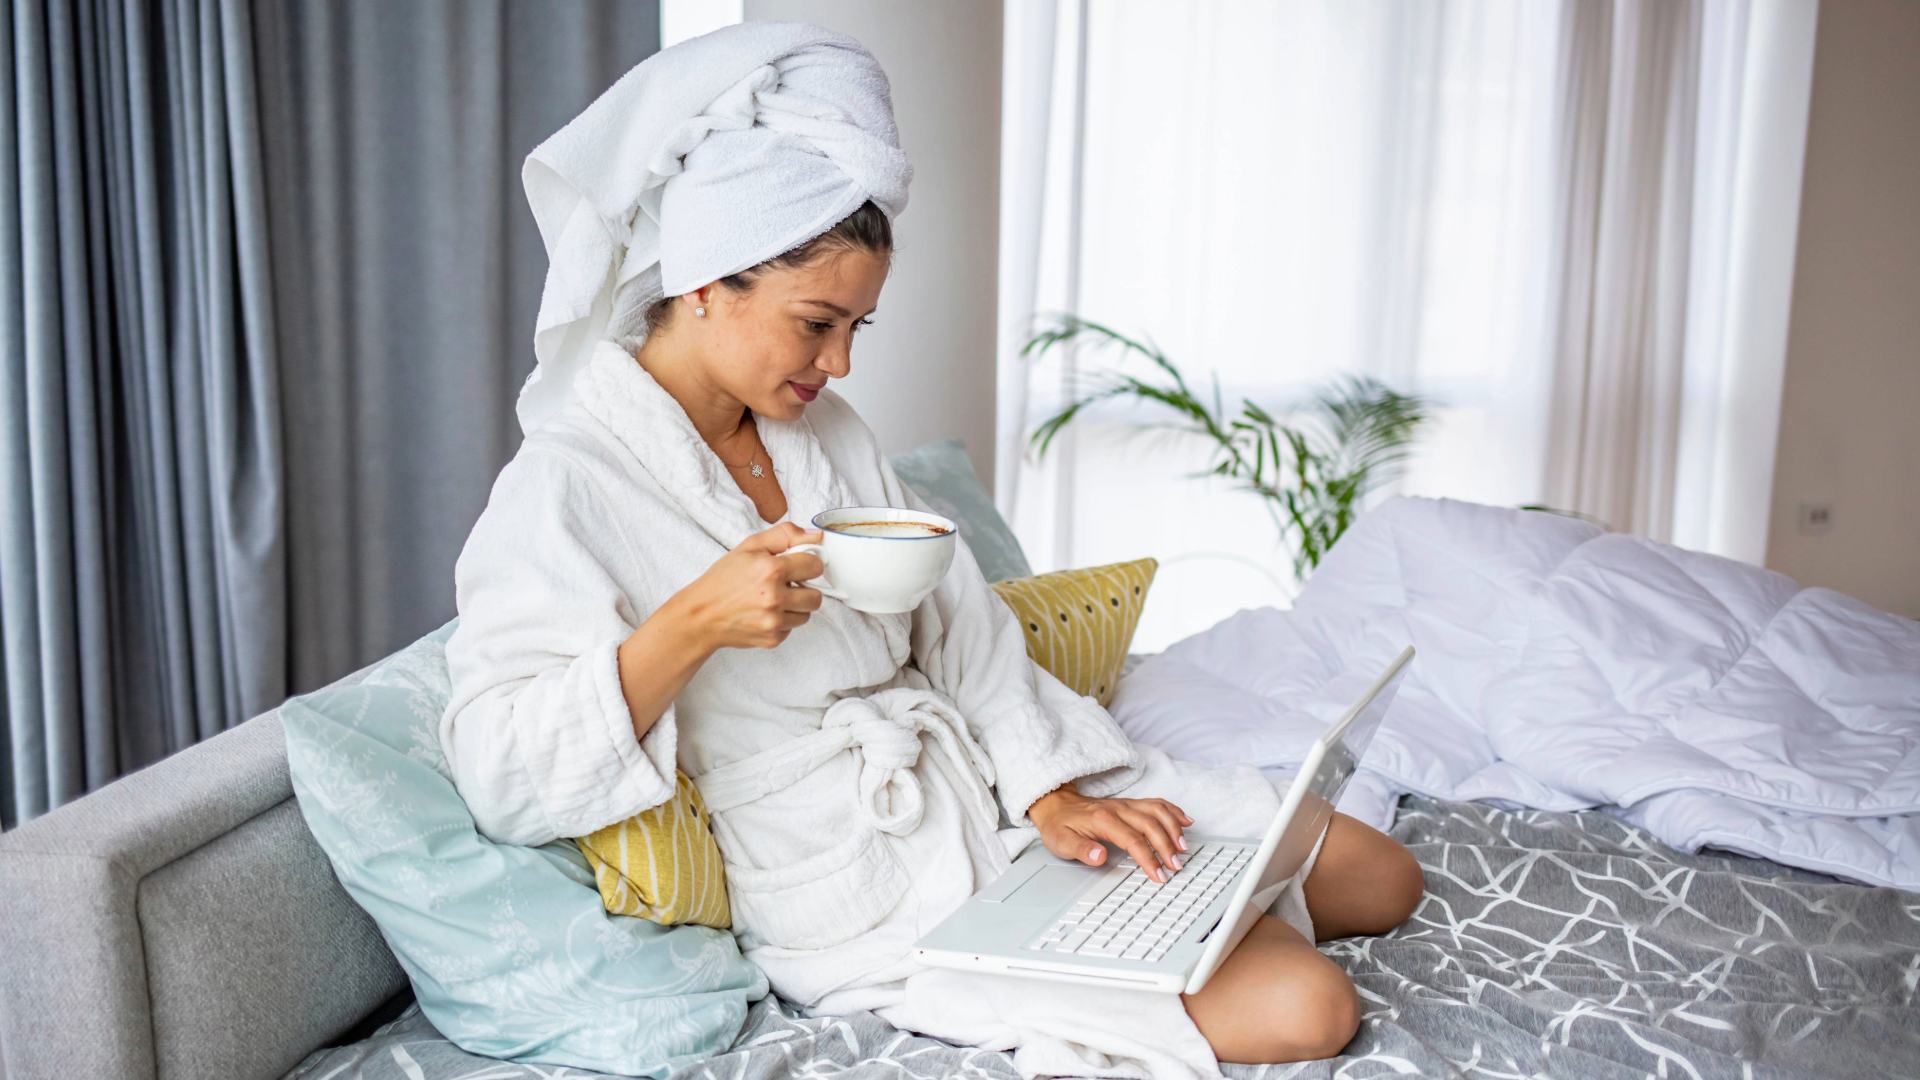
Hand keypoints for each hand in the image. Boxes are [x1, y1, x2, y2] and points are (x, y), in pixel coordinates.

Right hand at [670, 523, 825, 650]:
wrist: (701, 615)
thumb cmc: (723, 579)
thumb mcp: (749, 546)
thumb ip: (784, 535)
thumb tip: (814, 535)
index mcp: (771, 570)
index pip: (815, 566)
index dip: (807, 564)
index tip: (797, 566)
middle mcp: (775, 597)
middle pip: (816, 596)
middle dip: (804, 589)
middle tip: (785, 585)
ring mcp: (774, 621)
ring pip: (807, 614)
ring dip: (795, 607)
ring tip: (772, 599)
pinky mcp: (772, 638)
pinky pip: (792, 628)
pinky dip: (782, 621)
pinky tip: (764, 613)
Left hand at [1027, 785, 1193, 883]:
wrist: (1056, 805)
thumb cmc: (1060, 826)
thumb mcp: (1061, 842)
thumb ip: (1081, 850)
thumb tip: (1099, 856)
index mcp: (1103, 820)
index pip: (1133, 840)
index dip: (1148, 858)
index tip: (1159, 875)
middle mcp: (1118, 809)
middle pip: (1150, 824)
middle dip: (1166, 846)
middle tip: (1177, 866)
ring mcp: (1126, 804)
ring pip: (1157, 811)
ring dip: (1173, 828)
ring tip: (1184, 847)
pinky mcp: (1130, 804)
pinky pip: (1157, 803)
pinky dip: (1173, 811)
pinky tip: (1185, 821)